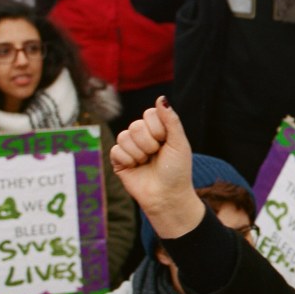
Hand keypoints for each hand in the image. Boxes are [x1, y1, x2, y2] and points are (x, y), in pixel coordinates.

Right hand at [110, 98, 205, 237]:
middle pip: (135, 126)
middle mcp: (143, 136)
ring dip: (139, 153)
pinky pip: (115, 150)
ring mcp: (130, 148)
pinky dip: (128, 160)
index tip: (166, 142)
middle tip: (156, 155)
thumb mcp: (179, 143)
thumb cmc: (177, 170)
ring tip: (147, 162)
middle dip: (149, 143)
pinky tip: (136, 168)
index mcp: (159, 129)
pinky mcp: (118, 160)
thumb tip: (161, 97)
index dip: (158, 129)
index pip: (149, 114)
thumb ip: (170, 120)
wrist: (167, 196)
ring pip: (124, 136)